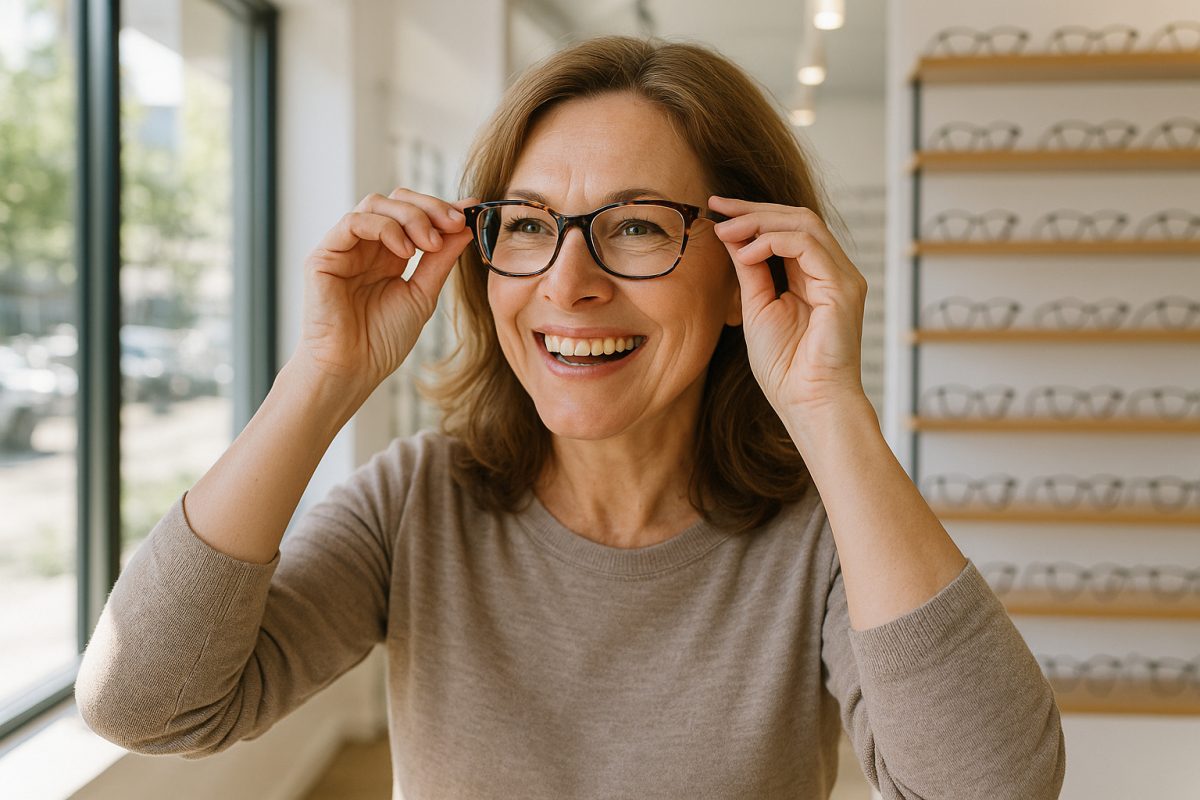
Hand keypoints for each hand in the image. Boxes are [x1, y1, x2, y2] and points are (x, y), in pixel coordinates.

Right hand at [297, 188, 477, 395]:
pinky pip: (353, 222)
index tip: (469, 211)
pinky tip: (405, 252)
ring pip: (376, 204)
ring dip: (410, 217)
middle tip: (453, 224)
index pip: (414, 213)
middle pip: (396, 200)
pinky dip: (384, 228)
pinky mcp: (325, 255)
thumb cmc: (383, 340)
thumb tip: (465, 227)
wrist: (353, 369)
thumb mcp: (422, 294)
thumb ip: (440, 260)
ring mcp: (344, 247)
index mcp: (389, 253)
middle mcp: (366, 245)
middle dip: (430, 207)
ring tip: (430, 244)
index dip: (441, 208)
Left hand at [709, 194, 868, 417]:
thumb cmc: (785, 367)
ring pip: (804, 223)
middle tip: (717, 207)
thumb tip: (730, 235)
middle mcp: (833, 271)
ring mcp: (842, 277)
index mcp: (814, 276)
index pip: (787, 229)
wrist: (808, 402)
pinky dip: (772, 242)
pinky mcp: (844, 287)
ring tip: (726, 231)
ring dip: (759, 221)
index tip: (716, 209)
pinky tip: (746, 253)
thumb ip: (749, 269)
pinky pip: (807, 245)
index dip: (752, 215)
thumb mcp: (757, 306)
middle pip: (797, 217)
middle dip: (754, 209)